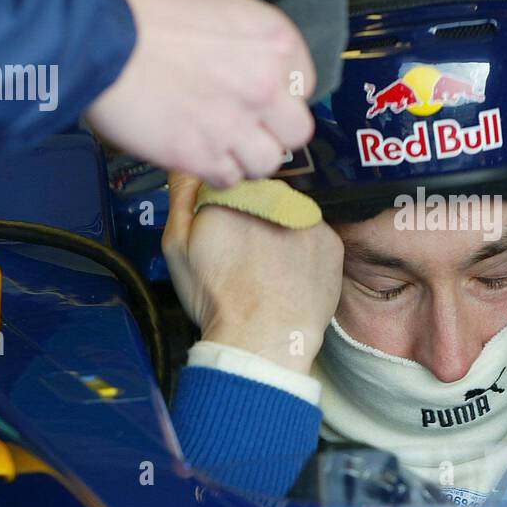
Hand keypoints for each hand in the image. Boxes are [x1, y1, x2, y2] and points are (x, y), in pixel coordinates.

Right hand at [87, 0, 315, 188]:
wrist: (88, 30)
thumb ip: (223, 6)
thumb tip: (222, 14)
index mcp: (272, 38)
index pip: (303, 81)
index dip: (281, 89)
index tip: (263, 91)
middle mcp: (265, 84)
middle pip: (296, 128)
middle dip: (274, 128)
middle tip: (248, 122)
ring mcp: (235, 124)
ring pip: (267, 161)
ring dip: (247, 155)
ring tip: (224, 142)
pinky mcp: (200, 155)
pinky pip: (228, 179)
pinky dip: (216, 171)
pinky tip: (201, 154)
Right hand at [163, 173, 342, 372]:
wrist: (261, 341)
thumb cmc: (216, 299)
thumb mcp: (176, 247)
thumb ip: (181, 196)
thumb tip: (188, 165)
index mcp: (233, 193)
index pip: (232, 180)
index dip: (226, 204)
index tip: (225, 229)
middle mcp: (274, 197)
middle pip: (264, 193)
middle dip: (255, 214)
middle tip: (246, 252)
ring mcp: (307, 217)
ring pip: (290, 212)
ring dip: (280, 227)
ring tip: (268, 264)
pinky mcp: (329, 240)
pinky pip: (313, 233)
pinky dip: (303, 247)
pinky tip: (289, 272)